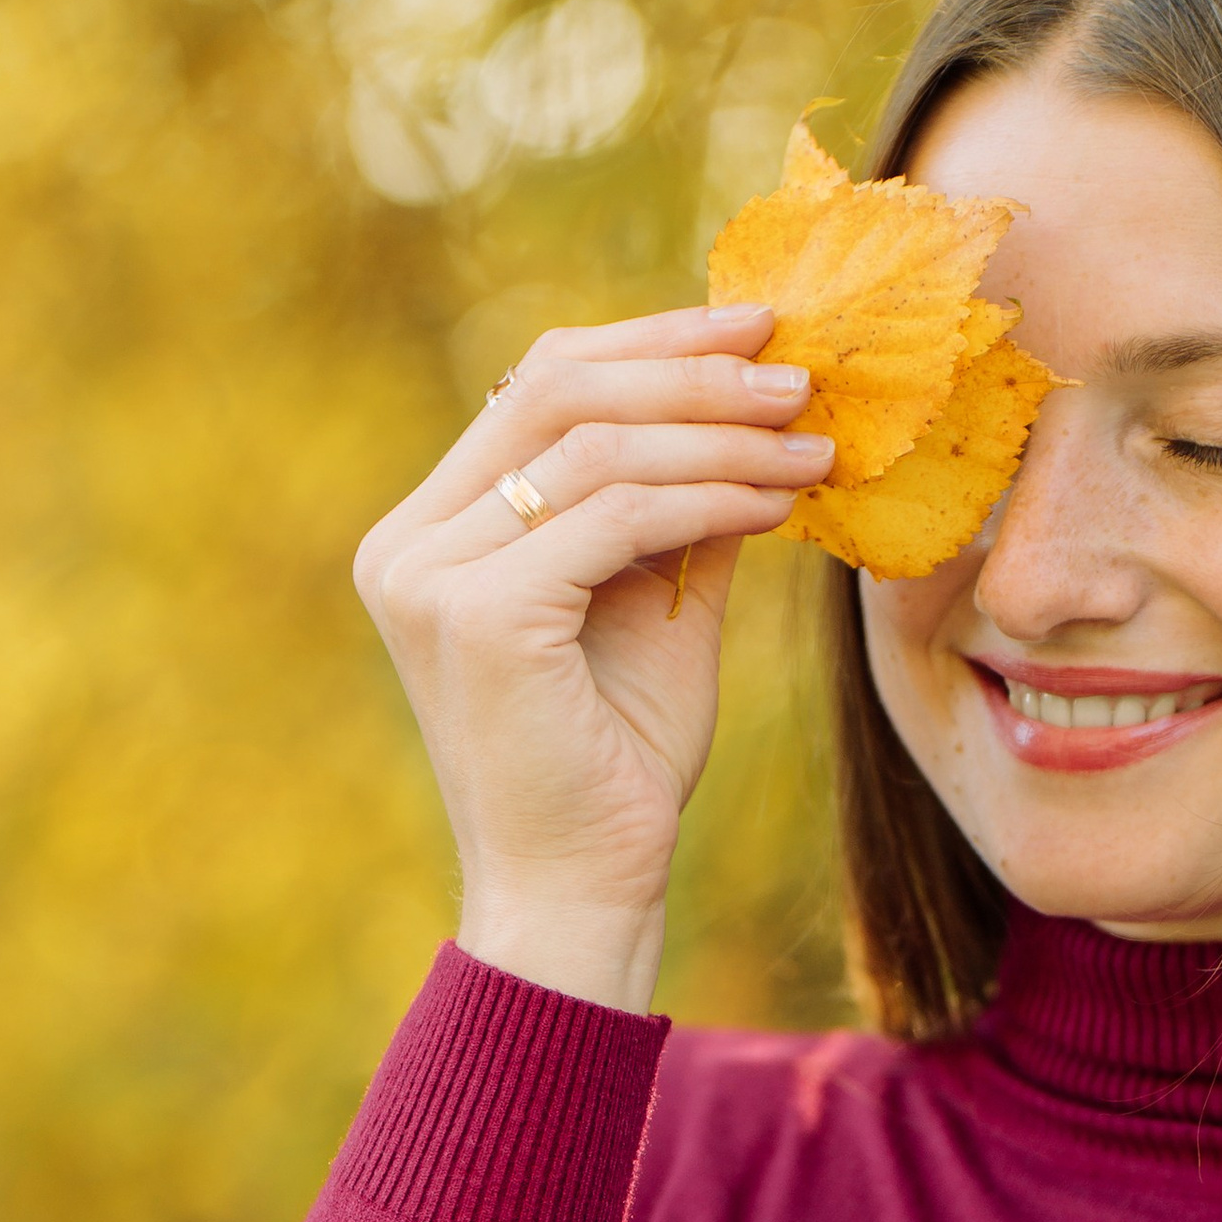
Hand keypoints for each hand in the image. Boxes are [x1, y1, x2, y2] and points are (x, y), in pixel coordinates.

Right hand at [353, 303, 831, 1012]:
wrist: (583, 892)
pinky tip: (780, 502)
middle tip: (798, 370)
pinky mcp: (477, 616)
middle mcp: (408, 543)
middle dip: (690, 366)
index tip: (756, 329)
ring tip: (813, 442)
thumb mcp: (655, 604)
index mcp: (431, 530)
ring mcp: (430, 577)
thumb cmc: (619, 763)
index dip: (652, 341)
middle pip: (555, 389)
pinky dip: (712, 496)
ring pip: (595, 445)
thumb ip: (676, 504)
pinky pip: (617, 516)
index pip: (537, 387)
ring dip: (721, 434)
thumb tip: (754, 403)